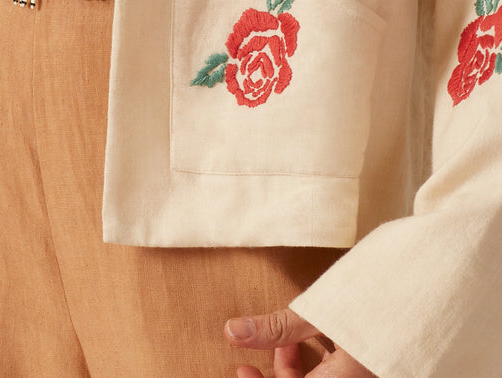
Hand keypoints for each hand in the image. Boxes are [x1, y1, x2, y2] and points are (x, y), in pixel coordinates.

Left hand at [225, 308, 376, 377]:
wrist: (428, 291)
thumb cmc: (378, 301)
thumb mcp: (321, 312)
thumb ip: (278, 328)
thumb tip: (233, 332)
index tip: (243, 372)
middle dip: (279, 377)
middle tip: (249, 364)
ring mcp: (363, 375)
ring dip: (295, 369)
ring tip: (285, 341)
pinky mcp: (371, 365)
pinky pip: (337, 374)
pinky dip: (317, 362)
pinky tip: (308, 338)